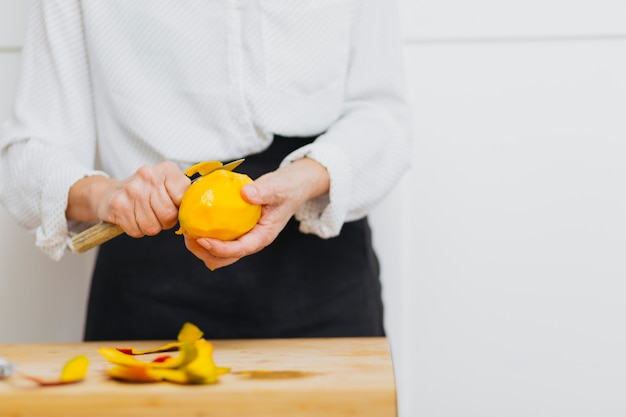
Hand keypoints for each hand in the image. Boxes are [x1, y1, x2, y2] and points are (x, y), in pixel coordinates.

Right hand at [67, 161, 189, 236]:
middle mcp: (148, 176)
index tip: (174, 206)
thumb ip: (184, 193)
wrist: (110, 192)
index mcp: (166, 170)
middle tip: (158, 213)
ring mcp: (131, 191)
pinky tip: (133, 217)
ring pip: (152, 226)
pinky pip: (136, 230)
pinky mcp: (118, 205)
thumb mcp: (168, 184)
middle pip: (168, 215)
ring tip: (145, 215)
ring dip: (151, 226)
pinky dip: (136, 229)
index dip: (180, 209)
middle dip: (165, 221)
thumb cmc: (146, 191)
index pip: (183, 198)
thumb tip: (198, 208)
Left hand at [184, 158, 329, 269]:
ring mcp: (246, 236)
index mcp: (263, 236)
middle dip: (206, 253)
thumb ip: (263, 191)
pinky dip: (208, 236)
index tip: (201, 239)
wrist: (294, 186)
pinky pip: (222, 239)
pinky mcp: (240, 229)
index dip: (219, 248)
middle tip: (188, 238)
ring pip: (222, 253)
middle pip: (227, 258)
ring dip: (204, 248)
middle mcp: (254, 240)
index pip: (240, 249)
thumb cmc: (287, 188)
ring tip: (188, 234)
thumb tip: (245, 194)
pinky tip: (195, 225)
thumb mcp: (277, 187)